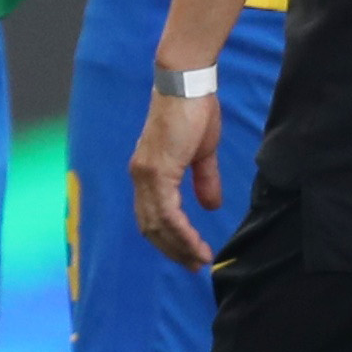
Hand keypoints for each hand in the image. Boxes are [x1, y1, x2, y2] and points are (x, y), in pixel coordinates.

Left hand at [131, 84, 224, 270]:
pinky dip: (181, 232)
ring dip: (179, 246)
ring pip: (157, 224)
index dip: (170, 239)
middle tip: (195, 266)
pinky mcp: (157, 170)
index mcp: (148, 174)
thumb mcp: (202, 153)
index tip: (191, 255)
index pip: (152, 217)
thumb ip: (203, 180)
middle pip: (150, 227)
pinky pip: (167, 212)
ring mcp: (146, 175)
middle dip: (173, 250)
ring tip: (199, 260)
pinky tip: (196, 244)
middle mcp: (140, 177)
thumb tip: (211, 206)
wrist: (188, 85)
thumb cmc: (194, 112)